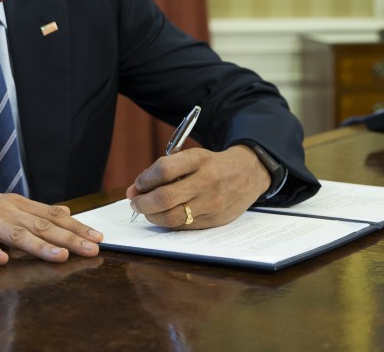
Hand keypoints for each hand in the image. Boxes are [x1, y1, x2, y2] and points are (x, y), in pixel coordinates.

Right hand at [0, 189, 102, 264]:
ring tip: (61, 257)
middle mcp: (7, 211)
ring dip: (41, 246)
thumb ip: (37, 211)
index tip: (98, 238)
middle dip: (69, 239)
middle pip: (43, 226)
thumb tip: (66, 212)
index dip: (77, 227)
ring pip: (18, 235)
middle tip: (92, 249)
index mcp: (19, 205)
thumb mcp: (7, 204)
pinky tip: (1, 261)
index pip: (54, 216)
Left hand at [125, 144, 269, 229]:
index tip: (137, 185)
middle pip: (165, 197)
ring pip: (172, 217)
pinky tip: (163, 216)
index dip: (144, 180)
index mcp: (199, 159)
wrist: (248, 174)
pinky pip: (183, 226)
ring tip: (147, 210)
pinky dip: (167, 222)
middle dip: (143, 202)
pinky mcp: (215, 220)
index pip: (163, 170)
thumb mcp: (192, 157)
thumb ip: (164, 170)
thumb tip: (135, 190)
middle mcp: (207, 181)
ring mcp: (212, 203)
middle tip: (135, 201)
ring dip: (152, 216)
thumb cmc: (211, 165)